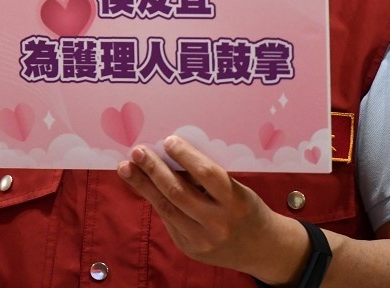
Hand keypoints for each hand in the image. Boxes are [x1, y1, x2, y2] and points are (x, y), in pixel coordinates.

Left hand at [117, 135, 309, 283]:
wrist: (262, 249)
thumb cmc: (248, 210)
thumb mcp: (237, 190)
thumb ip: (209, 179)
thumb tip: (172, 156)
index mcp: (235, 201)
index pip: (206, 174)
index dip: (185, 155)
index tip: (168, 140)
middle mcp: (217, 223)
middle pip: (178, 192)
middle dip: (153, 169)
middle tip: (137, 151)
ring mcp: (202, 240)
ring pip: (166, 207)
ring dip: (143, 185)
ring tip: (126, 168)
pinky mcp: (190, 249)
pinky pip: (168, 220)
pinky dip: (156, 200)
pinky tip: (144, 186)